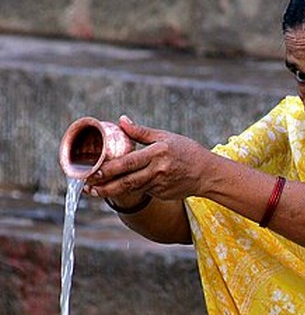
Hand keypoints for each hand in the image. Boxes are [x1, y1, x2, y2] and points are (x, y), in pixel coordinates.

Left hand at [85, 115, 212, 203]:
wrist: (207, 173)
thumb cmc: (186, 151)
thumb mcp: (165, 136)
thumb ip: (141, 132)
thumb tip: (121, 121)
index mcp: (157, 153)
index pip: (128, 162)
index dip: (109, 169)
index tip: (93, 171)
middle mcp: (157, 171)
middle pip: (126, 181)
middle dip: (105, 185)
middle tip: (87, 187)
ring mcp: (160, 185)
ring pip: (131, 189)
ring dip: (111, 191)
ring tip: (95, 191)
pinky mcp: (162, 194)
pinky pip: (142, 191)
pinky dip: (128, 191)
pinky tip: (115, 189)